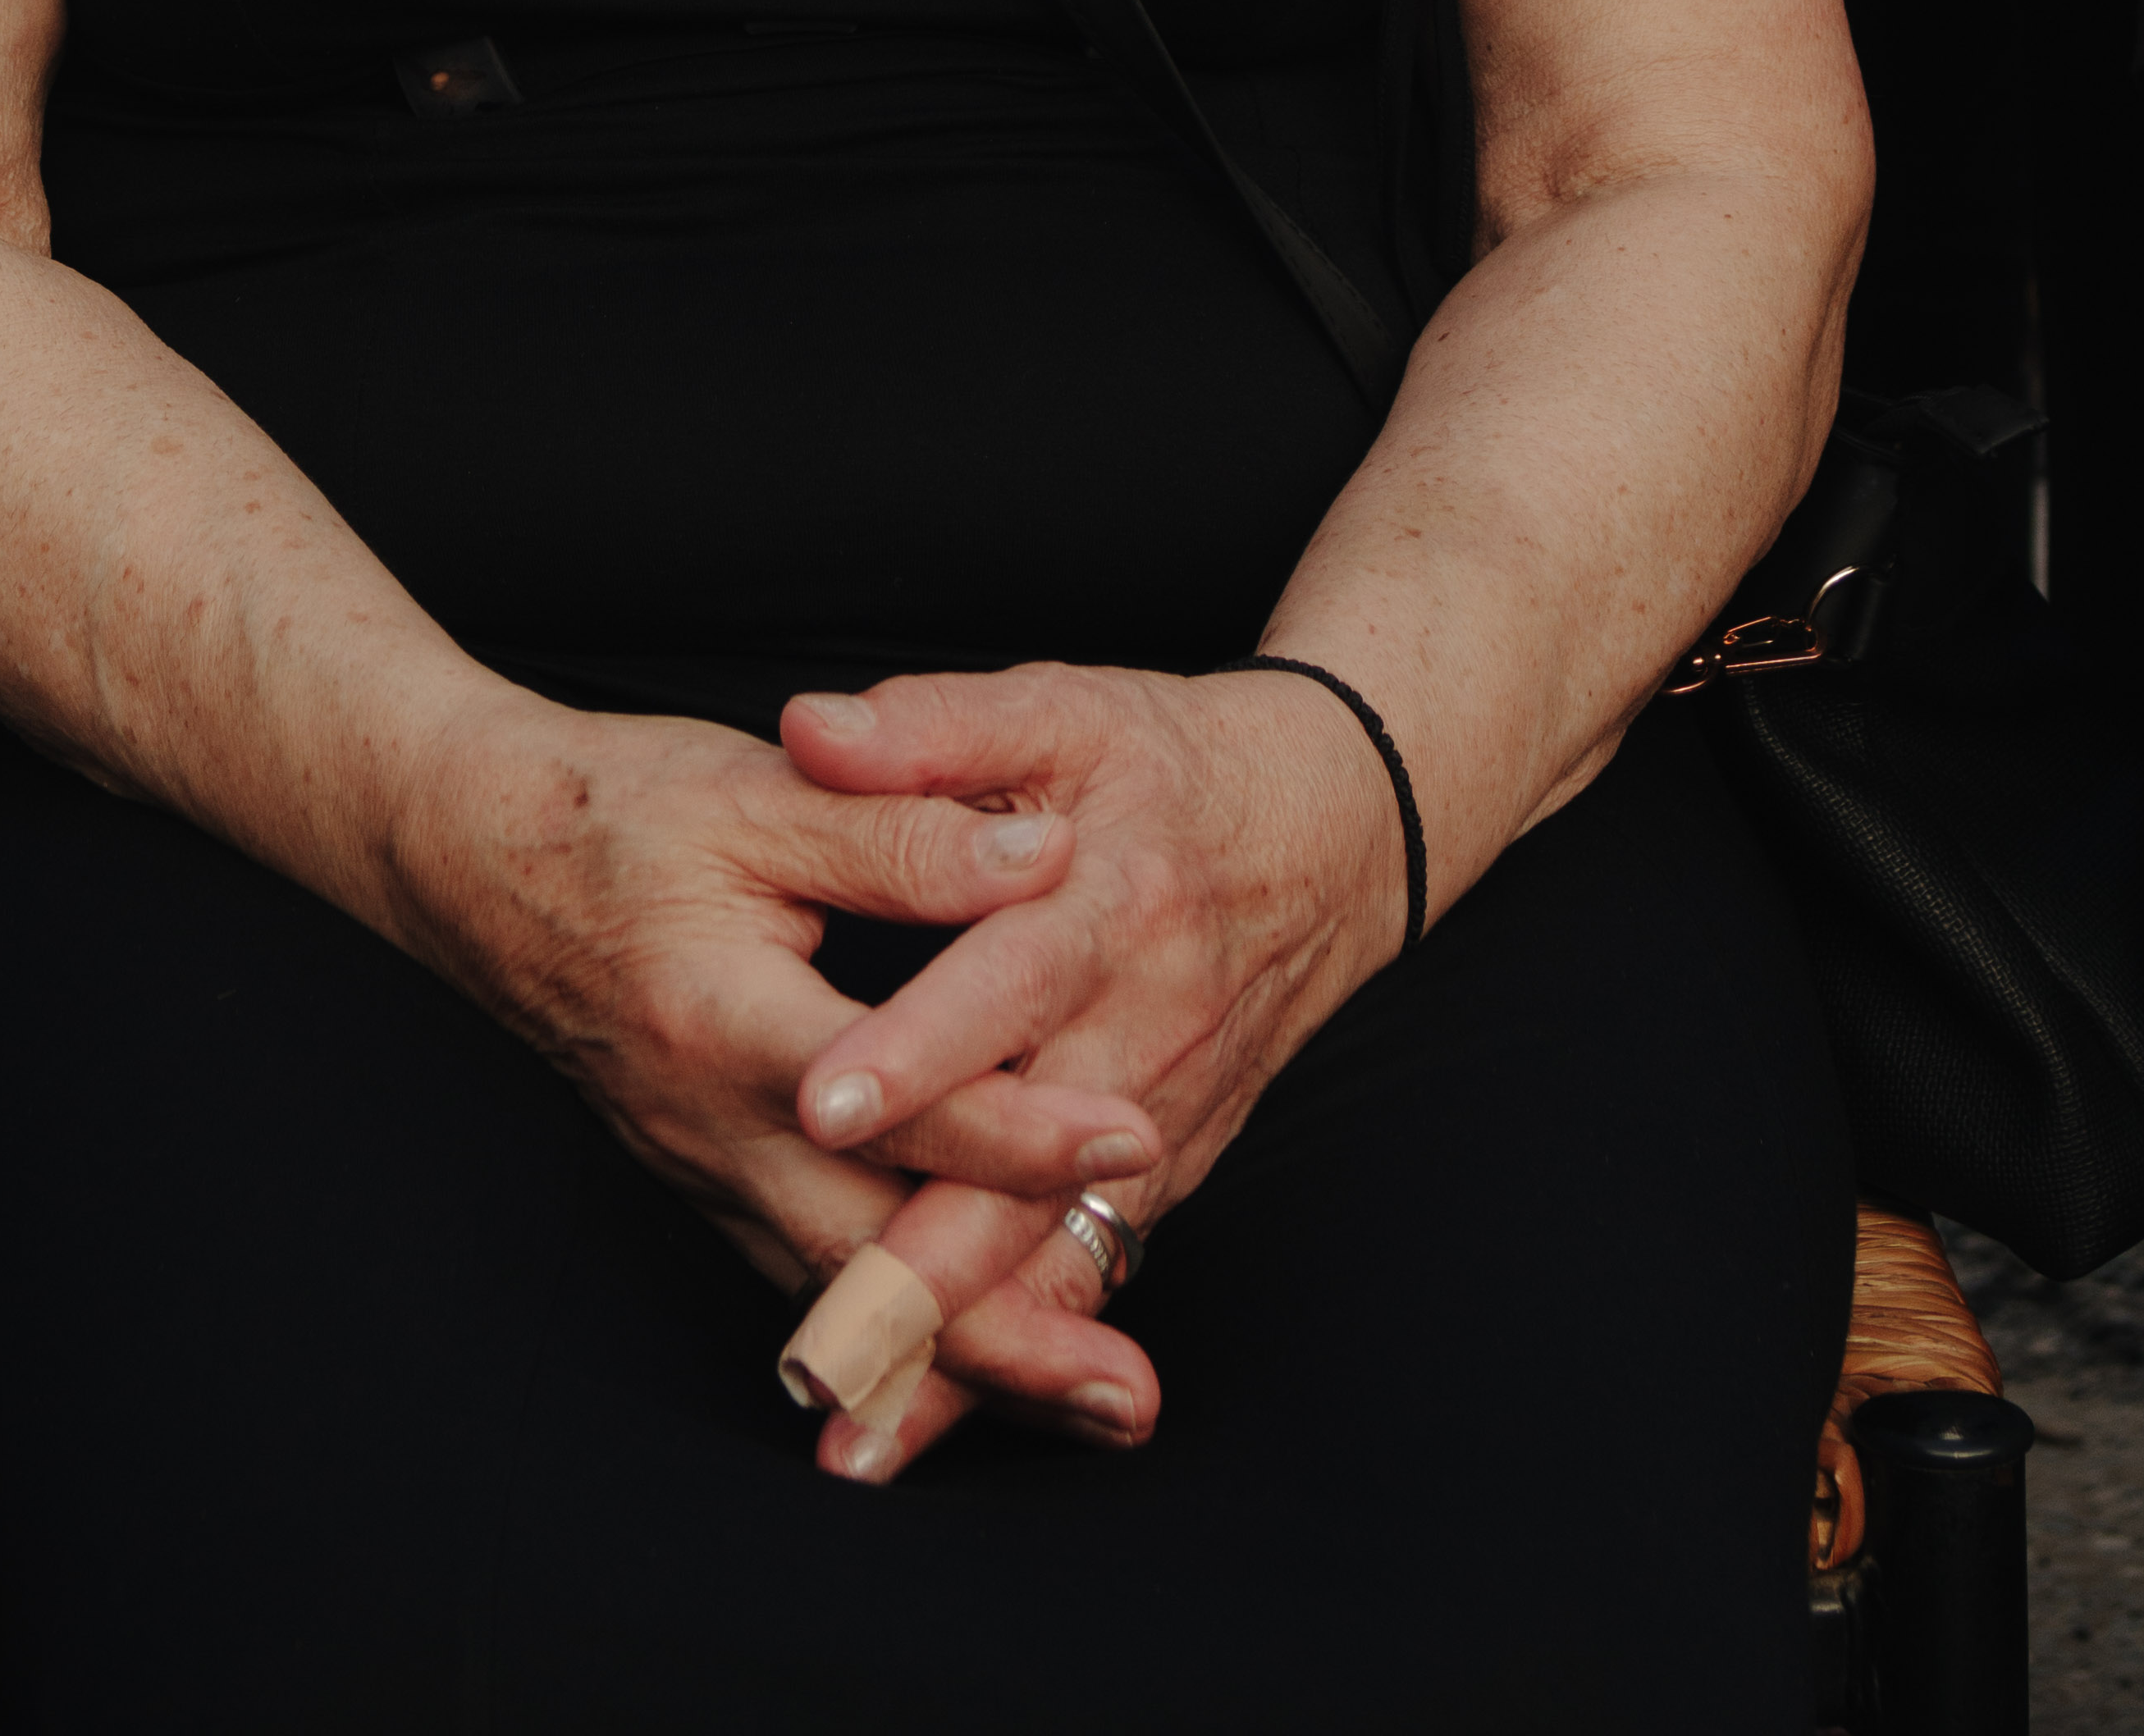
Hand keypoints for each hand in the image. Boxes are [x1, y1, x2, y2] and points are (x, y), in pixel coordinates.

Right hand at [386, 698, 1167, 1419]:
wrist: (474, 857)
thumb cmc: (621, 810)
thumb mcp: (760, 790)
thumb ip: (901, 829)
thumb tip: (1047, 857)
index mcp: (726, 1023)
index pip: (896, 1103)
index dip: (1020, 1127)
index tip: (1132, 1139)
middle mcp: (712, 1129)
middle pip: (875, 1261)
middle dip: (1009, 1330)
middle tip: (1127, 1390)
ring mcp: (704, 1173)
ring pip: (849, 1297)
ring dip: (970, 1361)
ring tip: (1094, 1404)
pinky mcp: (707, 1186)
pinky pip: (812, 1282)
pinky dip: (902, 1338)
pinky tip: (984, 1364)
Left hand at [757, 657, 1414, 1476]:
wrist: (1335, 829)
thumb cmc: (1167, 760)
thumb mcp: (1058, 710)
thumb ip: (929, 726)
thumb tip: (808, 730)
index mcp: (1110, 900)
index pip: (1006, 982)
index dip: (918, 1046)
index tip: (820, 1100)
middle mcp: (1146, 1024)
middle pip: (1032, 1166)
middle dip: (927, 1262)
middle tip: (823, 1345)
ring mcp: (1167, 1112)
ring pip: (1061, 1247)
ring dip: (965, 1347)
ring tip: (857, 1433)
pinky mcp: (1173, 1166)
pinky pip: (1090, 1270)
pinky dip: (1018, 1351)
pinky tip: (931, 1421)